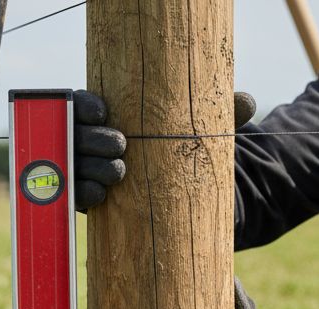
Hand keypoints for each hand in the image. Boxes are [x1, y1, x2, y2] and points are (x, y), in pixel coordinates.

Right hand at [73, 90, 257, 211]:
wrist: (183, 197)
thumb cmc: (186, 151)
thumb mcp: (203, 131)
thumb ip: (220, 113)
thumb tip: (246, 101)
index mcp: (111, 114)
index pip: (83, 101)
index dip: (87, 104)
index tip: (105, 112)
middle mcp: (90, 139)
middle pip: (75, 132)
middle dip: (93, 139)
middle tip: (121, 147)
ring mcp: (84, 169)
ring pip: (72, 164)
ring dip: (90, 167)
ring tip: (119, 173)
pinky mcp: (85, 197)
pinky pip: (73, 195)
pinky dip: (83, 194)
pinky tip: (102, 195)